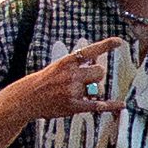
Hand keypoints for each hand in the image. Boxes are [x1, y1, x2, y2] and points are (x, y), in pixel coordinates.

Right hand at [6, 39, 125, 127]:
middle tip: (86, 80)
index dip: (106, 45)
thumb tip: (96, 63)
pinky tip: (121, 105)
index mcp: (67, 62)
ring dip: (93, 89)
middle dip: (96, 76)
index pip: (90, 51)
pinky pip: (97, 105)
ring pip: (98, 87)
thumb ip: (76, 64)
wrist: (26, 98)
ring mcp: (73, 91)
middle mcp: (71, 75)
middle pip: (99, 72)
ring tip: (77, 92)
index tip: (119, 41)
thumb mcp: (57, 67)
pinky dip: (111, 105)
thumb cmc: (42, 82)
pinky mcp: (74, 106)